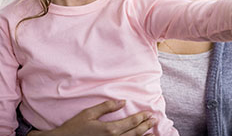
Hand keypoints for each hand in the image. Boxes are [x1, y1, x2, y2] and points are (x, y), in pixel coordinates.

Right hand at [28, 100, 155, 135]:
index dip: (142, 117)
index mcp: (110, 129)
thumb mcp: (89, 114)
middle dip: (146, 126)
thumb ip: (107, 107)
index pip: (131, 122)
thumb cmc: (74, 128)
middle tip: (154, 120)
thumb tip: (123, 102)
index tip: (150, 113)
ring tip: (153, 132)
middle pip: (135, 133)